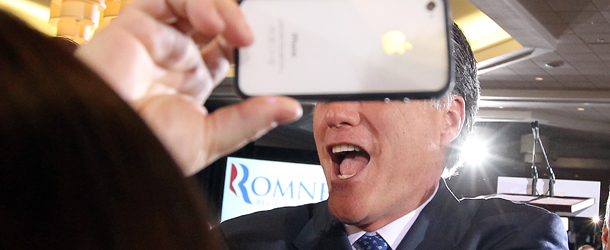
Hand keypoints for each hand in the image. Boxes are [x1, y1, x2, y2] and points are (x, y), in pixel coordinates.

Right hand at [75, 0, 302, 174]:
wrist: (105, 146)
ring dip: (224, 10)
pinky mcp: (136, 23)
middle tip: (263, 34)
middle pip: (215, 22)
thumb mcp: (209, 139)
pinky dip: (196, 2)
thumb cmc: (144, 149)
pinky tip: (214, 22)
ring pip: (195, 5)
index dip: (252, 45)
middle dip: (242, 22)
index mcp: (192, 83)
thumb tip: (289, 108)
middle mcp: (175, 58)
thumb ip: (250, 120)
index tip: (277, 52)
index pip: (228, 50)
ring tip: (241, 33)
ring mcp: (156, 39)